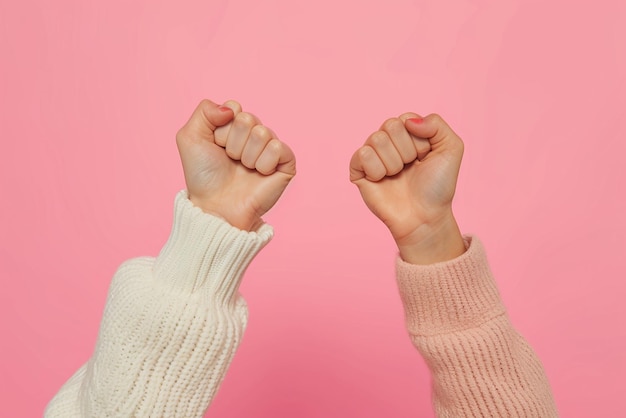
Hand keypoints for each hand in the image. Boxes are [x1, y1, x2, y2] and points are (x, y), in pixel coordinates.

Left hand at [176, 99, 295, 230]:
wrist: (216, 206)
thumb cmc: (203, 176)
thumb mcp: (189, 138)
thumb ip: (204, 110)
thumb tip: (232, 109)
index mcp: (235, 125)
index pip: (234, 108)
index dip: (221, 129)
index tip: (216, 146)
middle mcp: (254, 135)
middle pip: (248, 119)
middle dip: (233, 142)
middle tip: (230, 160)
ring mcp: (270, 149)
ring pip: (262, 133)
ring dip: (246, 155)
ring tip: (243, 169)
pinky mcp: (285, 163)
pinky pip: (278, 147)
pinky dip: (263, 163)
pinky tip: (259, 174)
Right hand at [349, 113, 465, 263]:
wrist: (424, 217)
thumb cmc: (437, 186)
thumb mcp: (451, 149)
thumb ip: (437, 124)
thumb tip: (409, 122)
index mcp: (407, 133)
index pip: (406, 119)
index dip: (419, 140)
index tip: (424, 157)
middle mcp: (388, 142)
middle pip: (389, 125)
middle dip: (407, 150)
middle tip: (411, 168)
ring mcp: (372, 155)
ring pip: (376, 139)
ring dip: (394, 163)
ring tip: (398, 176)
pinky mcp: (358, 171)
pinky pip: (362, 155)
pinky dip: (376, 170)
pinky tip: (382, 180)